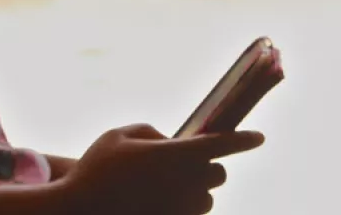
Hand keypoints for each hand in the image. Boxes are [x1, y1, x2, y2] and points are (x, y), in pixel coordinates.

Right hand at [53, 124, 264, 214]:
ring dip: (197, 191)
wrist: (80, 210)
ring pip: (207, 199)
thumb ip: (152, 133)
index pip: (222, 144)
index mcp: (176, 154)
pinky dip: (183, 208)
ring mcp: (183, 209)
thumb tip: (172, 144)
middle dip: (209, 166)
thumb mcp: (120, 135)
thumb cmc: (97, 168)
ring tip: (168, 187)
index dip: (243, 140)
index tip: (259, 138)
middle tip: (188, 164)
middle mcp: (186, 183)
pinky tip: (162, 202)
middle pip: (219, 174)